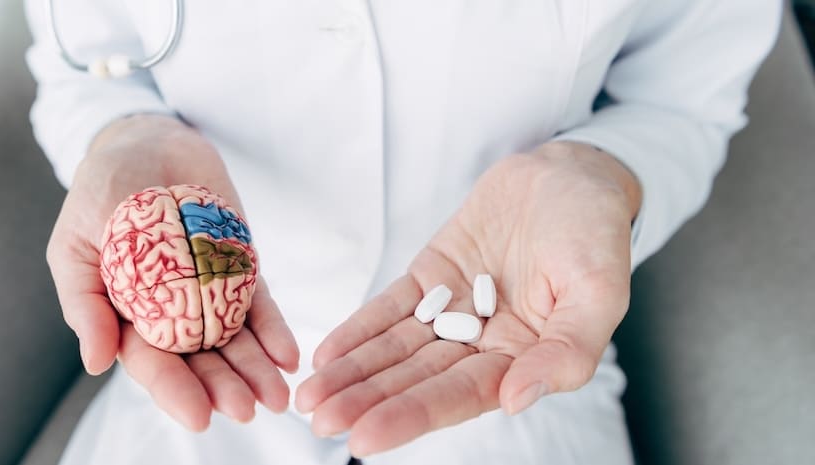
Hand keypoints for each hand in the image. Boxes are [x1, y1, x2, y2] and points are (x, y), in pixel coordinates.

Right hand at [45, 115, 298, 430]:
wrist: (147, 140)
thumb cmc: (100, 190)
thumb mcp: (76, 242)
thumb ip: (85, 300)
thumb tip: (95, 362)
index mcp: (125, 316)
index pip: (149, 360)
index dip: (173, 389)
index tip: (199, 416)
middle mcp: (170, 312)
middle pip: (199, 358)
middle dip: (224, 386)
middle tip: (249, 409)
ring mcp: (208, 290)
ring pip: (234, 339)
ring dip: (255, 369)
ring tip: (278, 396)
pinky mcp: (239, 266)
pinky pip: (259, 303)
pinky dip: (274, 329)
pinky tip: (289, 355)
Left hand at [296, 142, 640, 455]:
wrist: (570, 175)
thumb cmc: (596, 233)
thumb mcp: (599, 291)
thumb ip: (567, 351)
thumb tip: (519, 398)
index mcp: (522, 359)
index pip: (459, 396)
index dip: (411, 416)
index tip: (364, 437)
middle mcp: (481, 344)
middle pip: (415, 380)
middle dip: (366, 401)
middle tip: (320, 421)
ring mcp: (451, 311)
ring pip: (395, 350)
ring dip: (352, 373)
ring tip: (309, 398)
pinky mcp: (429, 278)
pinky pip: (389, 309)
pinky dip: (358, 330)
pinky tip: (325, 354)